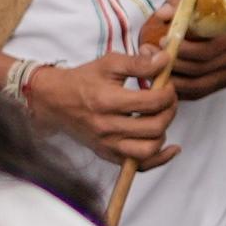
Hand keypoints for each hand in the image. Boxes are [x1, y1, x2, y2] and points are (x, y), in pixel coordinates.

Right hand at [24, 48, 180, 168]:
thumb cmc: (83, 80)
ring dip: (163, 131)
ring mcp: (107, 145)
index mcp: (107, 101)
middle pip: (155, 126)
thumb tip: (165, 60)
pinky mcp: (108, 155)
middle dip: (169, 110)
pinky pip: (139, 166)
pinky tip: (171, 147)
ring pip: (150, 149)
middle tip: (167, 98)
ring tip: (161, 116)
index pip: (152, 102)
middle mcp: (107, 127)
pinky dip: (159, 158)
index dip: (168, 91)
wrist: (54, 101)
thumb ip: (138, 62)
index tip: (166, 84)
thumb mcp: (109, 63)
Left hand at [160, 9, 225, 104]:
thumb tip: (164, 13)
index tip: (163, 39)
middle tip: (150, 53)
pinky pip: (200, 91)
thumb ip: (180, 0)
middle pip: (201, 67)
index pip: (209, 47)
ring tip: (151, 67)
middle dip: (172, 63)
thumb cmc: (214, 2)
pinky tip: (164, 79)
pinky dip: (180, 89)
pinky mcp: (225, 80)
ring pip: (199, 83)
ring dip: (172, 78)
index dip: (184, 47)